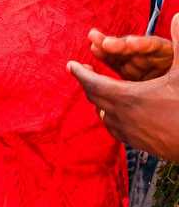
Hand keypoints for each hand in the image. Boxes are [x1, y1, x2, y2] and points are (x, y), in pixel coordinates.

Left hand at [68, 15, 178, 159]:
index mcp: (127, 97)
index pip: (93, 83)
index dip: (81, 73)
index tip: (71, 64)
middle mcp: (121, 116)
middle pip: (95, 97)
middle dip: (87, 82)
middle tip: (82, 71)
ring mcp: (127, 132)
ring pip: (103, 113)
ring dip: (98, 99)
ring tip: (97, 89)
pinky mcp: (136, 142)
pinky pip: (113, 127)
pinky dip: (109, 115)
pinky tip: (113, 112)